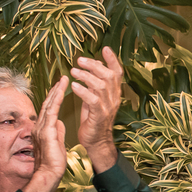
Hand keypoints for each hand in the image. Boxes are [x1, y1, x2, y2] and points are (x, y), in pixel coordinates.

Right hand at [23, 76, 68, 191]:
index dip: (55, 97)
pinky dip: (56, 101)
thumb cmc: (53, 163)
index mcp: (43, 128)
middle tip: (63, 78)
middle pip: (48, 104)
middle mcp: (40, 126)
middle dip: (56, 90)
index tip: (61, 87)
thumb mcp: (57, 143)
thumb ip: (58, 131)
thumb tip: (61, 122)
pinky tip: (60, 92)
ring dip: (56, 91)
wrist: (48, 174)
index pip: (49, 109)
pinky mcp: (46, 132)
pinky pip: (51, 112)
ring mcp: (41, 128)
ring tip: (64, 80)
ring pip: (49, 105)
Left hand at [71, 47, 123, 172]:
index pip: (118, 73)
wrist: (96, 142)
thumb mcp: (95, 98)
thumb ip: (95, 83)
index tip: (105, 49)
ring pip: (101, 86)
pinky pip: (93, 100)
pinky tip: (74, 86)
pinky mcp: (100, 116)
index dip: (113, 60)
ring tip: (73, 72)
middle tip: (79, 60)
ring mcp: (108, 107)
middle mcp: (114, 99)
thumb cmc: (93, 120)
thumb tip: (92, 66)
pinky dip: (83, 91)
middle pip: (109, 76)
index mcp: (114, 93)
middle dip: (94, 65)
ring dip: (86, 76)